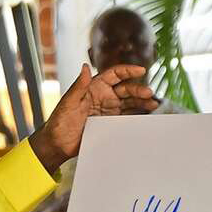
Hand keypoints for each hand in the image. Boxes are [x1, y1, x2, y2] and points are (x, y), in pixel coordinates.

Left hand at [30, 62, 156, 174]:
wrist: (58, 145)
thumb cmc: (59, 122)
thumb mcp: (69, 103)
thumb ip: (79, 86)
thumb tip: (85, 66)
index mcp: (94, 87)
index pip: (115, 74)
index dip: (128, 71)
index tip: (141, 71)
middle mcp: (104, 97)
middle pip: (126, 89)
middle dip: (139, 90)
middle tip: (149, 95)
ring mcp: (108, 111)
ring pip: (130, 103)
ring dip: (142, 103)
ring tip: (154, 105)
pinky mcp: (111, 124)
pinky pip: (128, 117)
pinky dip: (138, 116)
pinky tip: (147, 116)